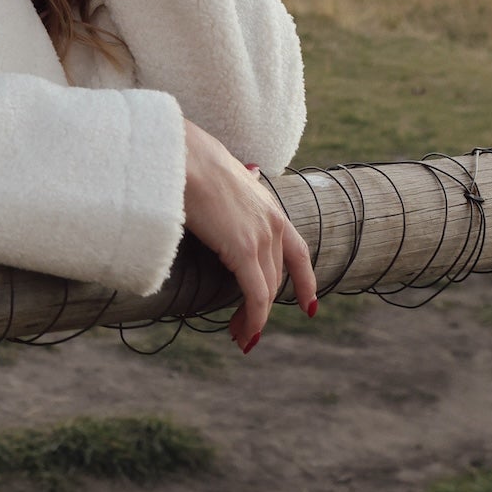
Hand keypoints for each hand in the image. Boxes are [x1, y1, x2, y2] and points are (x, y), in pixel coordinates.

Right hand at [182, 119, 317, 352]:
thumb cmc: (191, 160)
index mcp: (268, 205)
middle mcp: (272, 222)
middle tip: (247, 329)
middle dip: (265, 307)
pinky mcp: (244, 250)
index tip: (309, 304)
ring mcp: (261, 236)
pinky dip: (253, 319)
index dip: (305, 280)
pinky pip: (255, 295)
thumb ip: (236, 184)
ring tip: (239, 336)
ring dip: (254, 318)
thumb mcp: (223, 173)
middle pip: (277, 277)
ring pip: (266, 290)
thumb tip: (245, 175)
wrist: (182, 155)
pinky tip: (245, 333)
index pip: (297, 250)